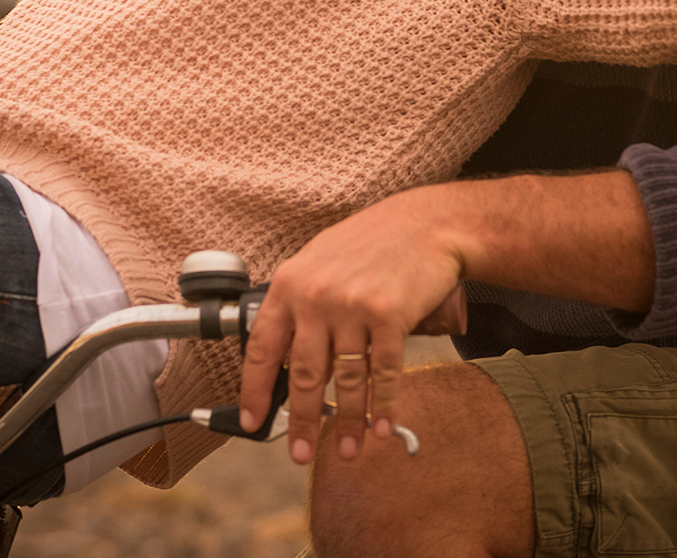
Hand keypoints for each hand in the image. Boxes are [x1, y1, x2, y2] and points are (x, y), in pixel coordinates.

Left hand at [238, 196, 467, 465]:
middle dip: (301, 421)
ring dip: (346, 421)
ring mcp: (354, 307)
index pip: (262, 348)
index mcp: (290, 284)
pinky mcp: (391, 316)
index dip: (255, 391)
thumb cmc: (371, 242)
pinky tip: (382, 426)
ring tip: (346, 449)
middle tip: (299, 454)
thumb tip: (288, 362)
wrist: (424, 224)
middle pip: (304, 374)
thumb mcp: (319, 263)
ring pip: (345, 380)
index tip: (252, 421)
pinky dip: (383, 405)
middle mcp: (317, 297)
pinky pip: (383, 372)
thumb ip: (300, 307)